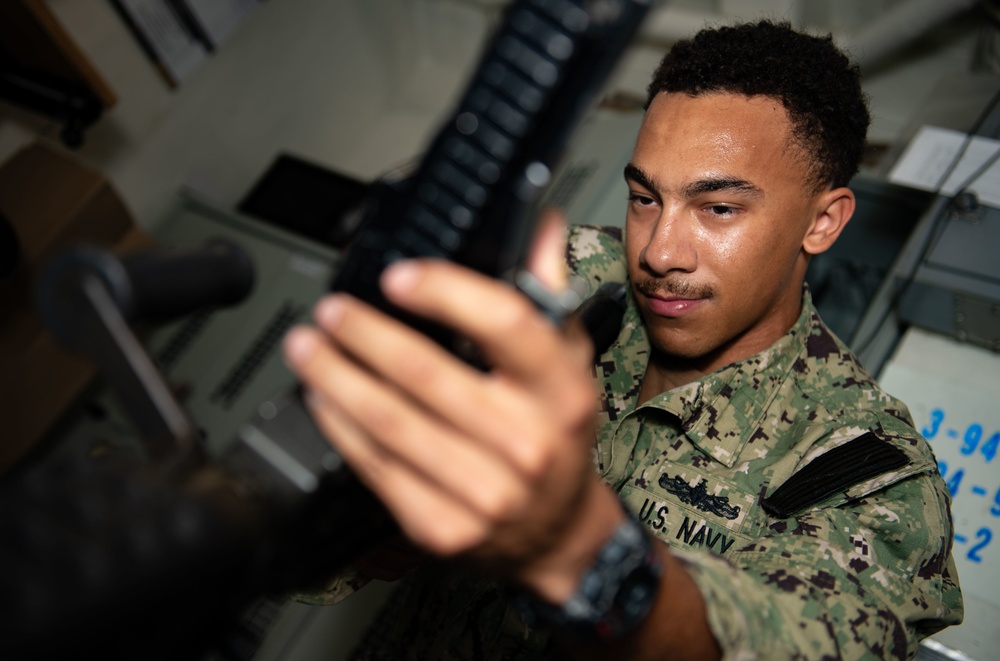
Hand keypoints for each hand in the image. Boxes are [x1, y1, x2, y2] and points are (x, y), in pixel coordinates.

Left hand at [282, 212, 625, 600]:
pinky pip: (375, 468)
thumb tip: (537, 225)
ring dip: (336, 376)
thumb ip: (546, 293)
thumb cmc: (557, 437)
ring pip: (389, 422)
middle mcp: (527, 442)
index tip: (399, 276)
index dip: (444, 291)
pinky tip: (324, 399)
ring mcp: (484, 491)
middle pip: (426, 373)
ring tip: (308, 347)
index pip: (505, 324)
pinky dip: (340, 427)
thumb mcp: (568, 363)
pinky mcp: (443, 525)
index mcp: (561, 392)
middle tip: (332, 310)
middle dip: (364, 333)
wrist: (556, 531)